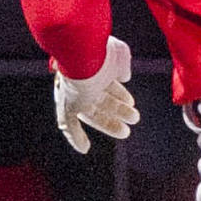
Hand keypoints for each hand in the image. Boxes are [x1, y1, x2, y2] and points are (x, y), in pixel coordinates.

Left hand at [54, 33, 139, 154]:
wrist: (82, 52)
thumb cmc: (103, 52)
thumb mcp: (120, 56)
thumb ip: (122, 67)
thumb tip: (124, 77)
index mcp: (97, 67)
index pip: (109, 84)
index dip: (120, 94)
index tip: (131, 102)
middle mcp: (85, 79)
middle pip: (101, 99)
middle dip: (118, 109)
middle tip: (134, 118)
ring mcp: (75, 92)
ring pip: (92, 112)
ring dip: (108, 124)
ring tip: (126, 131)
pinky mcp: (67, 104)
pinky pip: (69, 123)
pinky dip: (75, 137)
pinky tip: (84, 149)